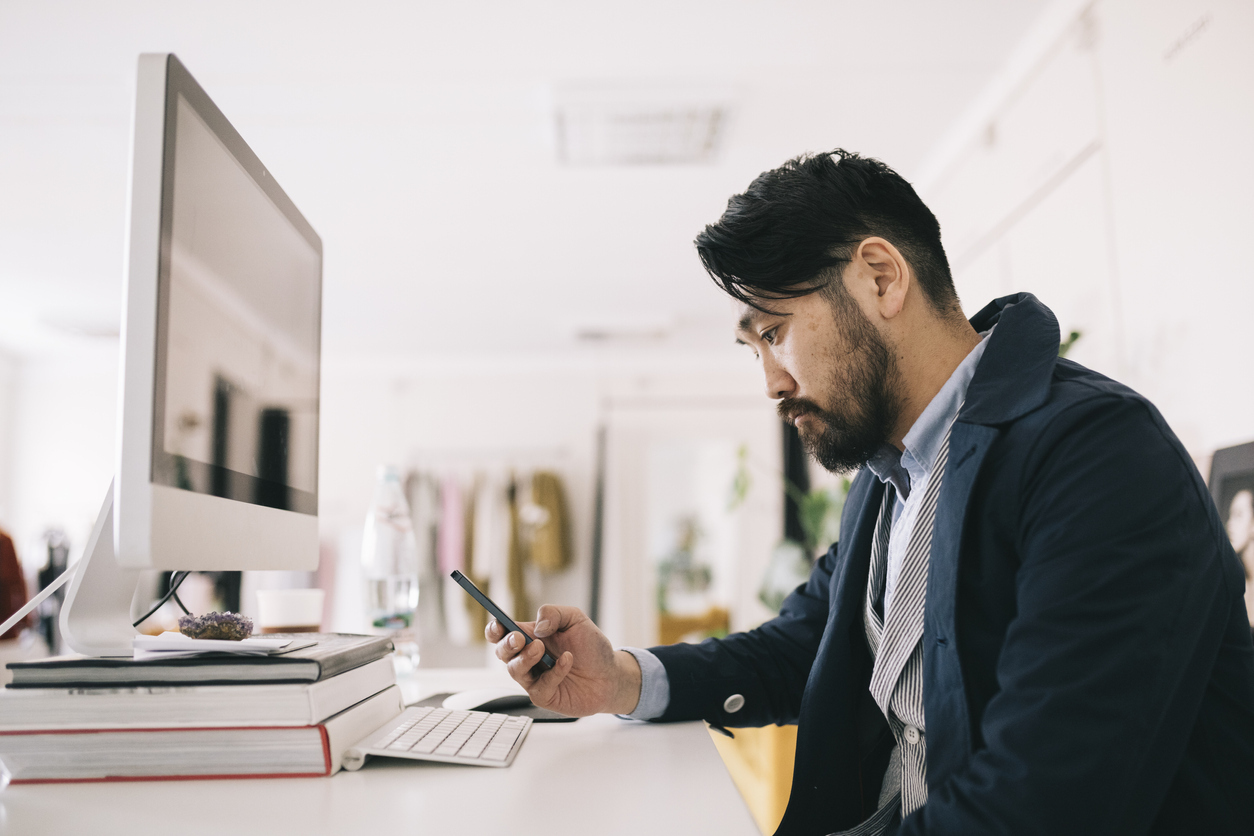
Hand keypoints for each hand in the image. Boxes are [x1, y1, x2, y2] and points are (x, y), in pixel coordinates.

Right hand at [487, 604, 641, 716]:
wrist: (610, 675)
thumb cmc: (591, 647)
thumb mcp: (576, 619)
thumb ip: (554, 613)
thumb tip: (537, 626)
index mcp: (530, 636)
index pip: (502, 633)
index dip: (494, 630)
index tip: (498, 625)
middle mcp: (528, 658)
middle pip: (501, 652)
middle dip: (506, 644)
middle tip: (520, 638)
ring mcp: (534, 678)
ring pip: (514, 670)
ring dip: (525, 658)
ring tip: (542, 649)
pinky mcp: (544, 696)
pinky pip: (539, 687)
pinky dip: (554, 672)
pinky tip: (567, 661)